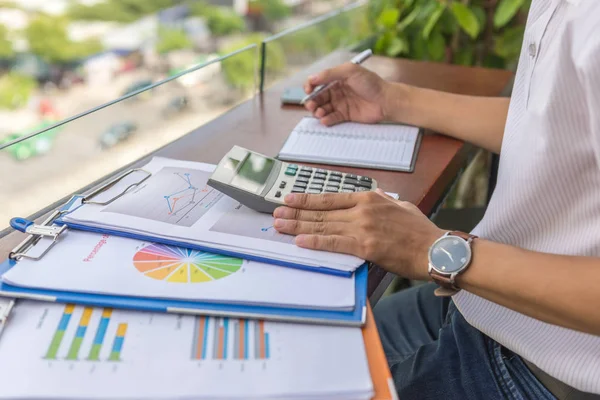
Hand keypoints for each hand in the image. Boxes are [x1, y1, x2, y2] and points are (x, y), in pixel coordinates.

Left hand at [272, 190, 444, 279]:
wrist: (435, 250)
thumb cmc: (419, 230)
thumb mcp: (400, 206)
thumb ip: (381, 201)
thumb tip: (371, 196)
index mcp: (369, 198)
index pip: (330, 197)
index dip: (307, 199)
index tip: (290, 199)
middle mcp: (363, 210)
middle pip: (321, 211)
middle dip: (296, 213)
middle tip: (276, 214)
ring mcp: (363, 227)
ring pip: (323, 226)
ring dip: (298, 227)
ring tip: (280, 226)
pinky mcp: (366, 246)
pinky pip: (334, 243)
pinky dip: (315, 242)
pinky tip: (300, 241)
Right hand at [304, 63, 401, 125]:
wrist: (386, 100)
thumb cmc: (371, 83)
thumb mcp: (350, 71)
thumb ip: (330, 74)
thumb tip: (312, 78)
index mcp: (337, 78)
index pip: (318, 82)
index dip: (310, 86)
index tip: (308, 91)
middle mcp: (337, 91)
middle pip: (318, 97)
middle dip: (312, 101)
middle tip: (311, 105)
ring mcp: (341, 103)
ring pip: (323, 108)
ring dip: (318, 111)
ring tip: (320, 113)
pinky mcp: (345, 115)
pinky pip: (332, 118)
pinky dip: (326, 120)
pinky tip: (325, 120)